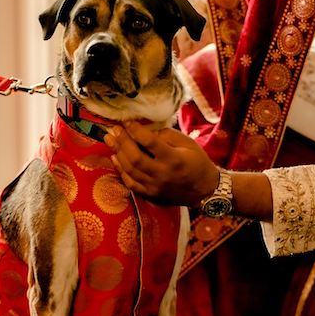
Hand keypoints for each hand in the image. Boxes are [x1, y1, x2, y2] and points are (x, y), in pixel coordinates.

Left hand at [104, 123, 219, 205]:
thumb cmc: (197, 162)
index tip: (127, 121)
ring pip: (130, 171)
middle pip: (135, 158)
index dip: (136, 130)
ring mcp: (155, 187)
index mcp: (174, 159)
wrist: (205, 190)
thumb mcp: (188, 143)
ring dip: (118, 153)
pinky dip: (121, 171)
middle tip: (114, 129)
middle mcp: (163, 174)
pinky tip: (115, 158)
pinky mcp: (151, 194)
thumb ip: (167, 135)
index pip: (150, 142)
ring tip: (109, 140)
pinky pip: (131, 184)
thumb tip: (146, 131)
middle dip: (122, 142)